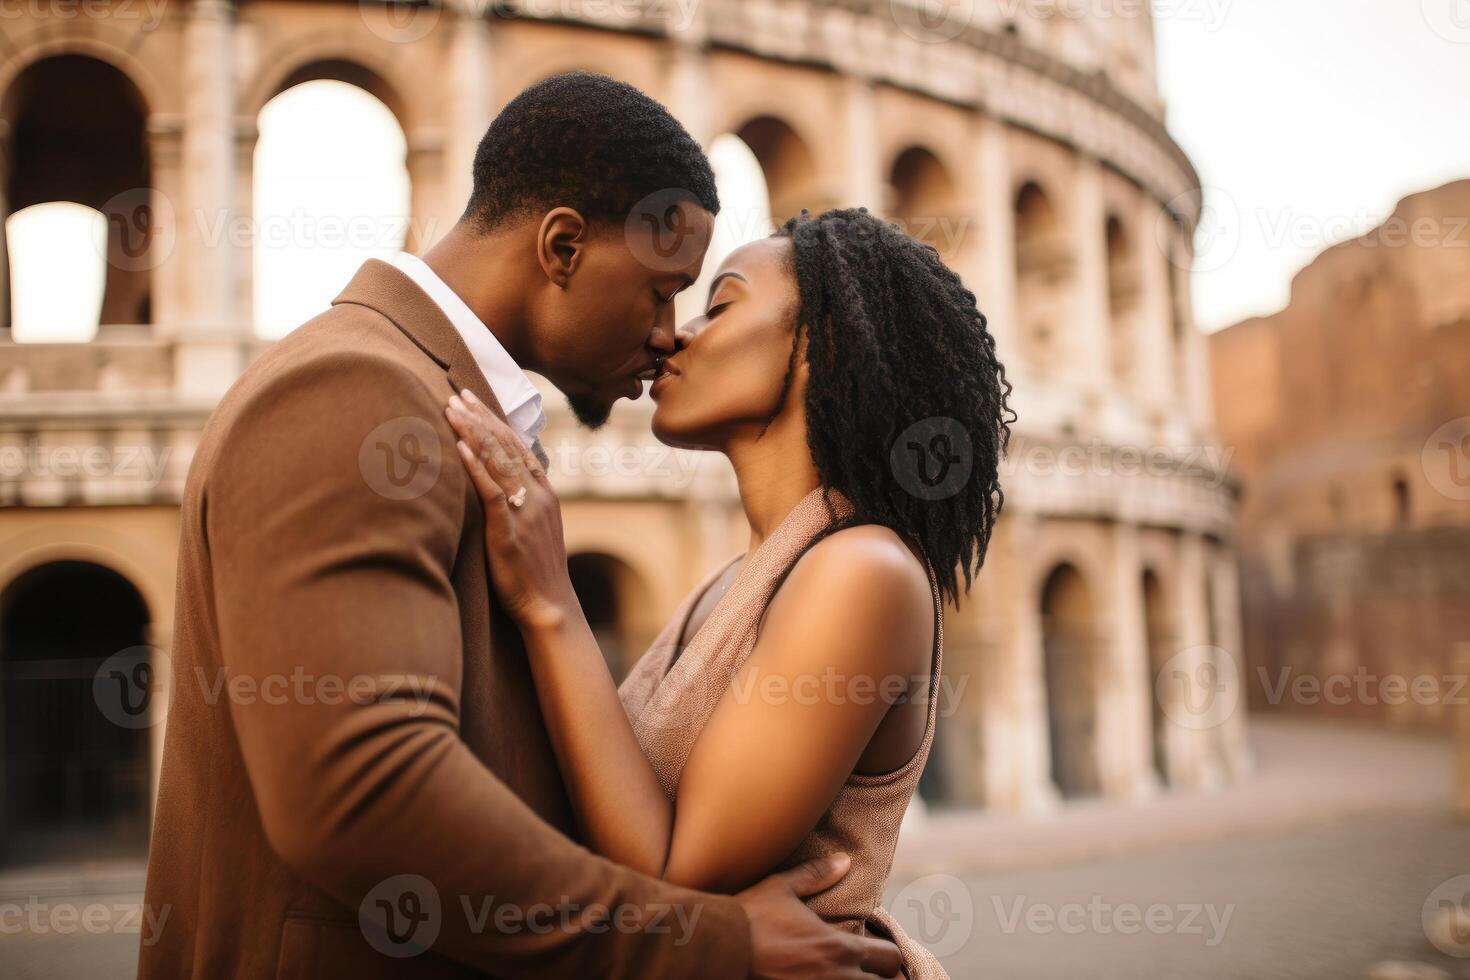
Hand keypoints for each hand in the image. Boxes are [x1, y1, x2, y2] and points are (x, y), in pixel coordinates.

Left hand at [446, 390, 574, 629]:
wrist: (550, 607)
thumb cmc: (535, 572)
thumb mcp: (534, 530)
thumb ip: (520, 503)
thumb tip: (498, 484)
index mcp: (544, 493)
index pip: (518, 446)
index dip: (495, 420)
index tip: (473, 399)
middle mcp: (538, 496)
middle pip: (507, 446)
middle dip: (481, 417)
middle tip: (457, 393)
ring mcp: (525, 512)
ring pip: (499, 462)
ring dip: (474, 432)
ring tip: (453, 409)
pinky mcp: (509, 531)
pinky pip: (491, 492)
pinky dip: (476, 466)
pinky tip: (461, 447)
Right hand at [737, 853, 902, 978]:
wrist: (717, 947)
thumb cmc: (749, 916)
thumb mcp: (783, 888)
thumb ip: (817, 874)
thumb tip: (844, 861)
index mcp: (839, 947)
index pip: (890, 959)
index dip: (887, 956)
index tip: (875, 954)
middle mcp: (837, 978)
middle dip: (878, 978)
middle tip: (866, 971)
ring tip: (848, 977)